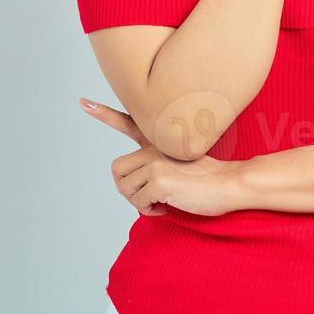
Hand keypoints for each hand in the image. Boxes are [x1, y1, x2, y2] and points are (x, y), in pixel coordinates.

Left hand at [78, 97, 242, 216]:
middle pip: (117, 170)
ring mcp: (155, 161)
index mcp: (157, 140)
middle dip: (128, 189)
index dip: (103, 113)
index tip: (83, 102)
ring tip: (162, 200)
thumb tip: (138, 187)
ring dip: (141, 203)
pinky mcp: (159, 179)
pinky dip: (151, 211)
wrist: (230, 183)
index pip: (126, 123)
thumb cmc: (207, 180)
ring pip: (125, 189)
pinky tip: (169, 205)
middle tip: (149, 196)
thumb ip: (156, 166)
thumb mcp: (179, 165)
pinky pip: (138, 203)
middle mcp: (153, 147)